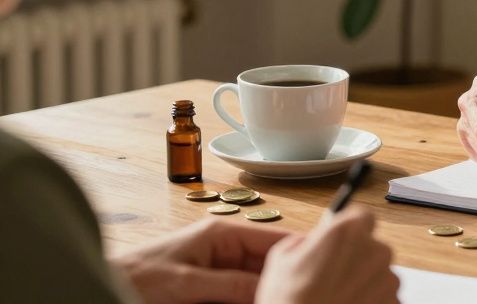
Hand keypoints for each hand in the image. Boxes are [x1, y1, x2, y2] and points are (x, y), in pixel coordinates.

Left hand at [112, 217, 290, 303]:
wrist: (102, 287)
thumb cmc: (135, 277)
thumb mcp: (186, 282)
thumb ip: (229, 284)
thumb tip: (269, 289)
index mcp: (222, 234)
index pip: (274, 239)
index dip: (299, 252)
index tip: (318, 268)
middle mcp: (224, 249)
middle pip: (269, 264)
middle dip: (284, 279)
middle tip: (301, 294)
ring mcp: (217, 269)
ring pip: (256, 282)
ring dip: (267, 292)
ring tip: (284, 298)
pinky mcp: (209, 288)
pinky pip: (240, 293)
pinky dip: (251, 299)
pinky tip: (262, 302)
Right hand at [254, 207, 398, 303]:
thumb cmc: (290, 301)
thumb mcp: (281, 259)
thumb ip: (305, 241)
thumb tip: (314, 242)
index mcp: (348, 232)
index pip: (362, 215)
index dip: (350, 227)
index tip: (341, 238)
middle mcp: (375, 250)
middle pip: (372, 246)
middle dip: (355, 258)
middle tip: (331, 276)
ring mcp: (388, 279)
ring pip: (378, 273)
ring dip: (363, 281)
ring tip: (337, 297)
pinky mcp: (394, 302)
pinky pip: (383, 296)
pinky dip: (370, 301)